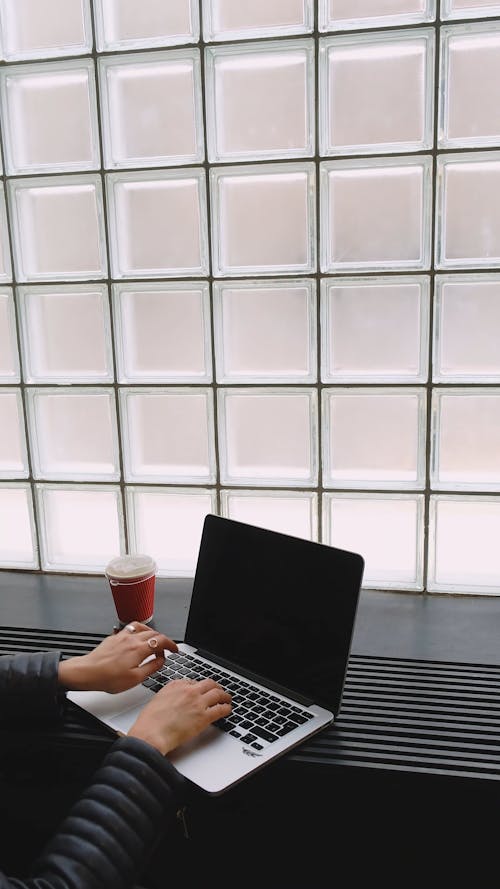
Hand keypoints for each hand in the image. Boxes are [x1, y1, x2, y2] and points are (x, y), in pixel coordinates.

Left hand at [58, 622, 177, 693]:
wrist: (87, 673)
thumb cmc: (108, 678)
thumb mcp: (135, 679)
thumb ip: (152, 667)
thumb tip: (161, 660)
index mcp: (139, 649)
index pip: (161, 641)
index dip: (171, 644)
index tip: (174, 649)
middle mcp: (131, 639)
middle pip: (154, 633)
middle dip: (163, 640)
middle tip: (164, 651)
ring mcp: (122, 636)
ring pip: (142, 628)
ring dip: (151, 633)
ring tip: (153, 642)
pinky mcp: (114, 637)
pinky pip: (130, 628)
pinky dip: (139, 632)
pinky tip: (136, 639)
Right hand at [128, 678, 231, 755]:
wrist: (151, 733)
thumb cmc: (150, 722)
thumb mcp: (157, 700)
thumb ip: (169, 697)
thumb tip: (174, 701)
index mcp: (175, 685)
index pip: (193, 681)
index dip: (199, 687)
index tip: (202, 691)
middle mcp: (188, 690)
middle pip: (208, 683)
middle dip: (215, 687)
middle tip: (219, 691)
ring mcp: (197, 702)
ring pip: (218, 694)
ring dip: (225, 696)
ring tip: (227, 699)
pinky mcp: (204, 716)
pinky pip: (220, 709)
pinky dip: (226, 708)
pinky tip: (227, 710)